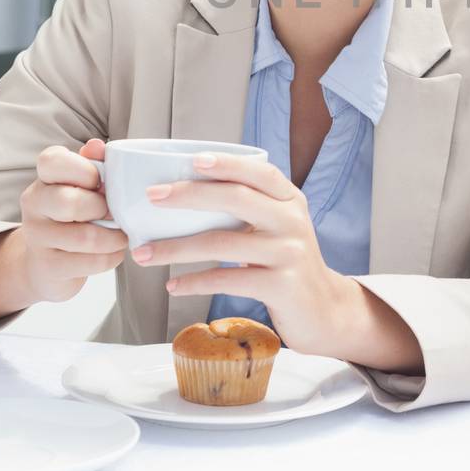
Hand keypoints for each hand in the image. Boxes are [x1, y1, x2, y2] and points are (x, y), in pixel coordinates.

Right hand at [12, 139, 129, 304]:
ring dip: (114, 238)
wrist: (47, 262)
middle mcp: (34, 203)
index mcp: (44, 177)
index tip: (100, 183)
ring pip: (84, 237)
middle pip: (69, 202)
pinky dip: (110, 258)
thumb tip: (97, 146)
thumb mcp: (84, 185)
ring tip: (121, 236)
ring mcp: (37, 236)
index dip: (84, 171)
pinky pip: (88, 262)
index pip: (53, 161)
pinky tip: (113, 253)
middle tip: (114, 214)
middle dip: (102, 209)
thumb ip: (93, 163)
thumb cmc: (75, 214)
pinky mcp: (48, 265)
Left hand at [131, 152, 421, 371]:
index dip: (227, 163)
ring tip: (144, 253)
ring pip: (223, 243)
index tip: (192, 159)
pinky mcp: (281, 286)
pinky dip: (194, 282)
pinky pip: (228, 279)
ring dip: (177, 248)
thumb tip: (184, 194)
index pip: (260, 172)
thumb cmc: (287, 265)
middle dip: (189, 195)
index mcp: (291, 200)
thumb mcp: (279, 228)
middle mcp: (293, 221)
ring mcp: (289, 253)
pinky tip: (172, 285)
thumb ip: (250, 209)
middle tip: (152, 197)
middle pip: (237, 198)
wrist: (325, 312)